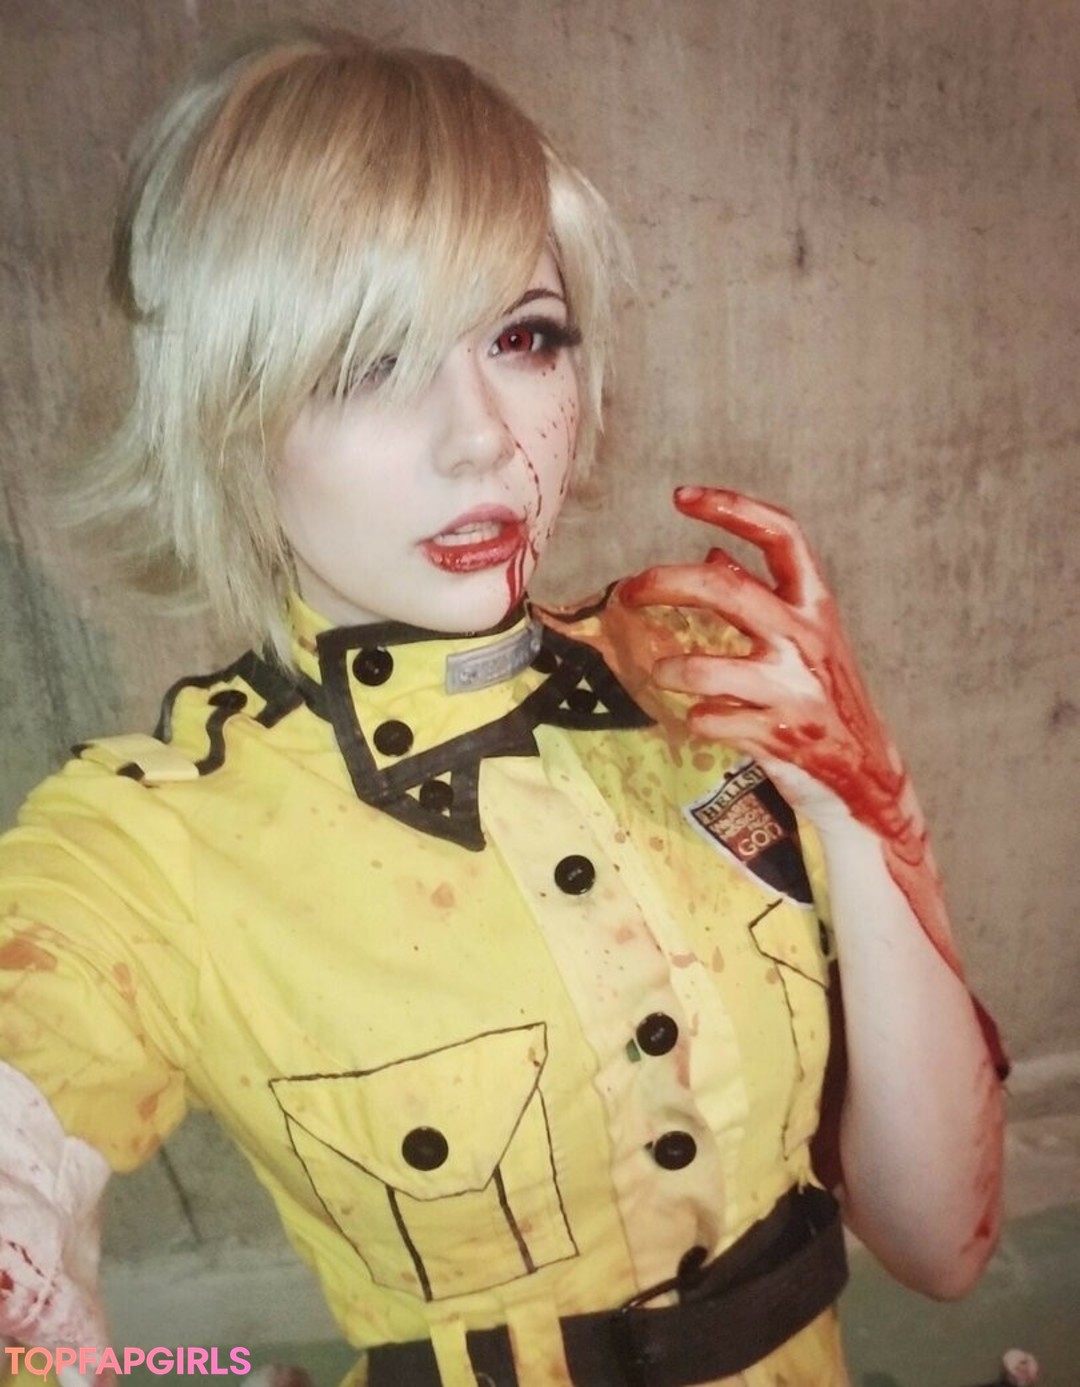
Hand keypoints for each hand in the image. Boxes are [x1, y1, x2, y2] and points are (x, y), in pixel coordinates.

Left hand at [618, 486, 959, 971]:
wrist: (865, 772)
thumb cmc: (825, 695)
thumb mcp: (806, 636)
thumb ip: (761, 595)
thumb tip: (712, 553)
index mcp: (815, 605)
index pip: (781, 536)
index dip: (732, 506)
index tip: (681, 497)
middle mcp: (805, 638)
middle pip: (726, 590)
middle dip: (668, 582)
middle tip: (629, 589)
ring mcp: (792, 689)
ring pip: (709, 668)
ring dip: (672, 670)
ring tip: (659, 673)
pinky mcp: (778, 735)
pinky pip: (713, 719)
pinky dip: (698, 719)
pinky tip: (700, 720)